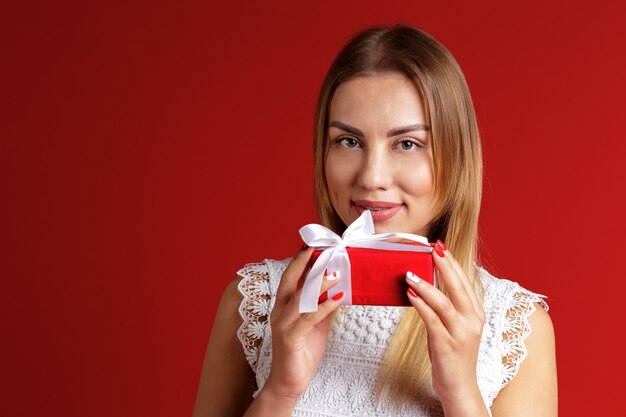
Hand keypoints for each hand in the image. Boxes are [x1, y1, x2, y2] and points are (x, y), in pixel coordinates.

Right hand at [262, 246, 343, 404]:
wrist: (288, 383)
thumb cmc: (301, 352)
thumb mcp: (315, 324)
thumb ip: (322, 306)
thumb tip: (337, 288)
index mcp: (284, 306)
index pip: (291, 278)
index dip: (301, 261)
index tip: (312, 245)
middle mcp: (280, 311)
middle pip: (290, 281)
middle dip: (302, 262)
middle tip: (316, 247)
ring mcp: (283, 324)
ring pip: (300, 297)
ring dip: (318, 283)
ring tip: (335, 273)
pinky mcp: (290, 338)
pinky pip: (309, 318)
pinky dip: (325, 306)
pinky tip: (339, 297)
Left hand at [405, 240, 485, 407]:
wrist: (460, 388)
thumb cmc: (453, 355)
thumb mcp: (454, 326)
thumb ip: (445, 306)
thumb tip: (426, 283)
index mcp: (476, 313)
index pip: (465, 282)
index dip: (453, 263)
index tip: (440, 247)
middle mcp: (472, 321)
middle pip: (458, 287)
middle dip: (445, 266)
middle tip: (432, 249)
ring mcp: (461, 334)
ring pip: (444, 303)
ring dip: (426, 285)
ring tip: (410, 273)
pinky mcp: (446, 345)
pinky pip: (432, 320)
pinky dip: (421, 305)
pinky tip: (410, 295)